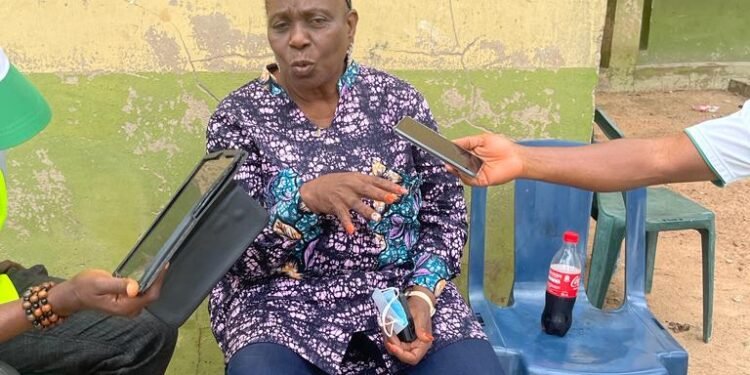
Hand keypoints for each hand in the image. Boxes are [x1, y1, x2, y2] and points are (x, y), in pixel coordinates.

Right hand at [48, 267, 166, 317]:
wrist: (74, 294)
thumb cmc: (84, 287)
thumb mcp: (99, 283)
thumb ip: (118, 285)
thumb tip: (135, 288)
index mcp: (125, 307)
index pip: (150, 295)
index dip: (159, 280)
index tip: (164, 264)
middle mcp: (130, 309)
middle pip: (152, 294)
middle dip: (157, 278)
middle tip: (160, 260)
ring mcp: (129, 306)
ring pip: (148, 292)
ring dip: (152, 278)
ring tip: (155, 262)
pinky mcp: (128, 301)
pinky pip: (142, 291)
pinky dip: (146, 280)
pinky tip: (147, 269)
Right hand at [300, 172, 406, 233]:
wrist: (312, 189)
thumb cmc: (334, 184)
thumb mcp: (351, 179)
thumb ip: (366, 184)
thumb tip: (385, 189)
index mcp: (357, 178)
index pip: (377, 180)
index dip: (390, 185)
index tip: (403, 191)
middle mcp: (351, 185)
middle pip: (368, 190)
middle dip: (381, 194)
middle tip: (393, 199)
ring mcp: (343, 195)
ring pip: (357, 203)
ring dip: (367, 211)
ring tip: (376, 218)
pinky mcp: (335, 205)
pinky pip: (342, 215)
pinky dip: (347, 223)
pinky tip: (351, 231)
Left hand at [384, 289, 434, 365]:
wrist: (418, 300)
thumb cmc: (421, 307)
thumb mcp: (421, 316)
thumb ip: (421, 328)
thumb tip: (426, 339)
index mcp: (423, 343)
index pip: (413, 358)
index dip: (401, 354)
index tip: (392, 345)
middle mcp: (415, 345)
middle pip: (401, 354)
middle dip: (392, 344)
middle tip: (386, 330)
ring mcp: (408, 342)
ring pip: (394, 348)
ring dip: (388, 339)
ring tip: (385, 326)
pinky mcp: (402, 338)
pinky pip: (392, 341)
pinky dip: (387, 335)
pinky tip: (385, 326)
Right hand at [448, 133, 523, 186]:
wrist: (516, 158)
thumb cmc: (503, 147)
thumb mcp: (482, 139)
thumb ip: (467, 141)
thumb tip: (453, 142)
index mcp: (471, 153)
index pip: (456, 154)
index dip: (448, 153)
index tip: (441, 149)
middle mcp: (471, 163)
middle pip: (456, 164)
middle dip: (449, 161)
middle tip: (445, 158)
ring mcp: (475, 172)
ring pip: (460, 173)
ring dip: (455, 169)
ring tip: (451, 164)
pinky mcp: (480, 180)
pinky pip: (468, 180)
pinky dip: (464, 176)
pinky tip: (463, 170)